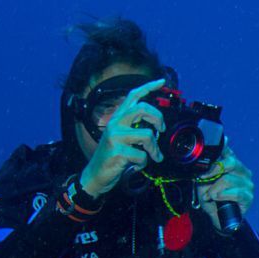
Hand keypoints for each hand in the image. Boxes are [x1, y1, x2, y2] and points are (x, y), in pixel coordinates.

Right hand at [79, 78, 168, 197]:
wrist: (96, 175)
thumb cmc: (114, 156)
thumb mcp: (124, 138)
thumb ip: (136, 128)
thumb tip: (157, 127)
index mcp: (118, 117)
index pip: (133, 96)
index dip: (148, 87)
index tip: (161, 81)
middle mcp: (116, 123)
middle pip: (142, 109)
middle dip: (158, 119)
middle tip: (161, 130)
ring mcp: (115, 137)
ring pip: (147, 136)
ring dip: (154, 150)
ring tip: (153, 157)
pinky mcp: (117, 151)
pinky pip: (142, 156)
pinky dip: (144, 163)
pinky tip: (137, 166)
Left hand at [198, 142, 254, 230]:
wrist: (217, 217)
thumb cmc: (211, 197)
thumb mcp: (204, 180)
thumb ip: (206, 168)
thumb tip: (206, 158)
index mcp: (233, 164)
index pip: (227, 151)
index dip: (217, 152)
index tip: (205, 160)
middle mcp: (243, 171)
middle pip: (231, 162)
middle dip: (213, 170)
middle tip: (203, 178)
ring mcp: (248, 184)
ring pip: (228, 179)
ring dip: (214, 189)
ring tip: (209, 196)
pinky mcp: (249, 197)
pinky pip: (236, 193)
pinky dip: (222, 196)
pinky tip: (217, 199)